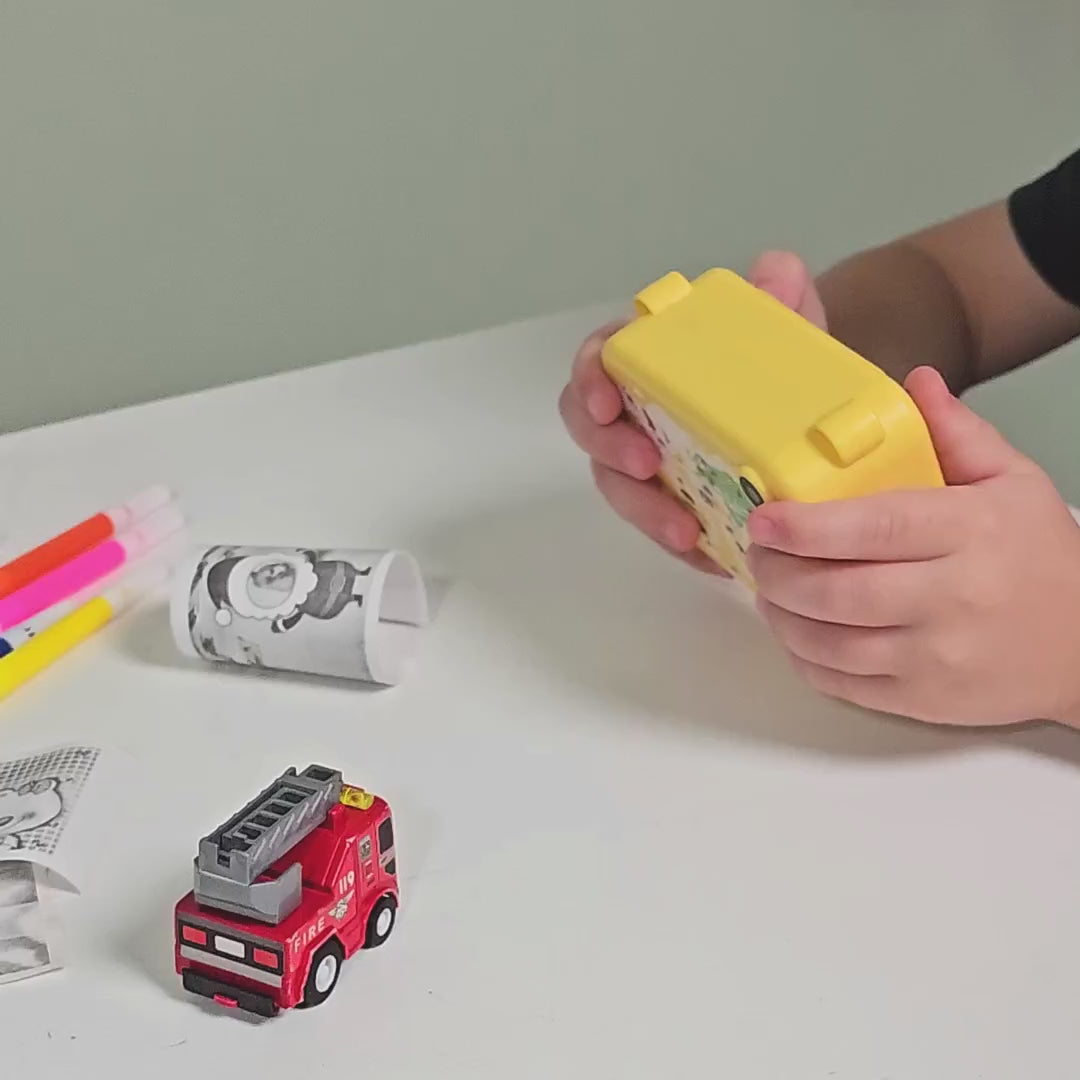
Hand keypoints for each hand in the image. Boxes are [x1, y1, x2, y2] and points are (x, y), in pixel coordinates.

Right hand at [558, 252, 827, 573]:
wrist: (811, 424)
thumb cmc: (781, 372)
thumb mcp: (787, 332)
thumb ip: (780, 298)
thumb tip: (774, 273)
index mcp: (650, 363)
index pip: (598, 362)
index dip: (589, 380)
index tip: (608, 401)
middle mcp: (636, 414)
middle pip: (592, 433)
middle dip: (610, 452)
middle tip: (647, 466)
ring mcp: (650, 464)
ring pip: (621, 489)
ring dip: (645, 511)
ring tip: (684, 532)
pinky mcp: (672, 508)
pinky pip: (662, 529)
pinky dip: (682, 545)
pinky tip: (712, 557)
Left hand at [750, 366, 1079, 725]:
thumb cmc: (1041, 557)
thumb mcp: (1013, 482)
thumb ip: (958, 433)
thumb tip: (914, 382)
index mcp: (970, 532)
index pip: (875, 528)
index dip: (807, 526)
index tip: (764, 516)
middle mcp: (952, 599)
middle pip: (839, 592)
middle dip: (778, 572)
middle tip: (759, 552)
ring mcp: (936, 658)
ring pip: (831, 644)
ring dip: (782, 617)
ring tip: (769, 591)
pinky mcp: (923, 701)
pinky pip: (843, 685)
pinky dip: (804, 660)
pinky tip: (796, 632)